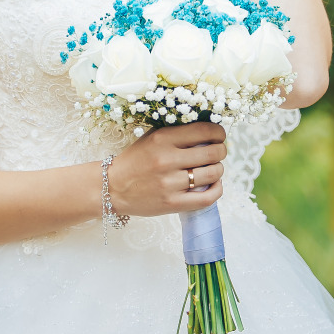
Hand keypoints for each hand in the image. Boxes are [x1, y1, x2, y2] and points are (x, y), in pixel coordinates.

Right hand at [106, 122, 226, 216]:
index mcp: (162, 139)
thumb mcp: (151, 138)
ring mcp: (170, 183)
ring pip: (213, 173)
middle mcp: (167, 160)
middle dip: (221, 151)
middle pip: (213, 152)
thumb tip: (209, 130)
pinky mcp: (172, 203)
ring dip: (218, 169)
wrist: (112, 188)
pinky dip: (217, 189)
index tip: (219, 136)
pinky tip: (214, 184)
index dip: (218, 132)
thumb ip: (177, 133)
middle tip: (218, 152)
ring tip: (213, 168)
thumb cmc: (135, 161)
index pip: (204, 131)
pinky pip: (207, 197)